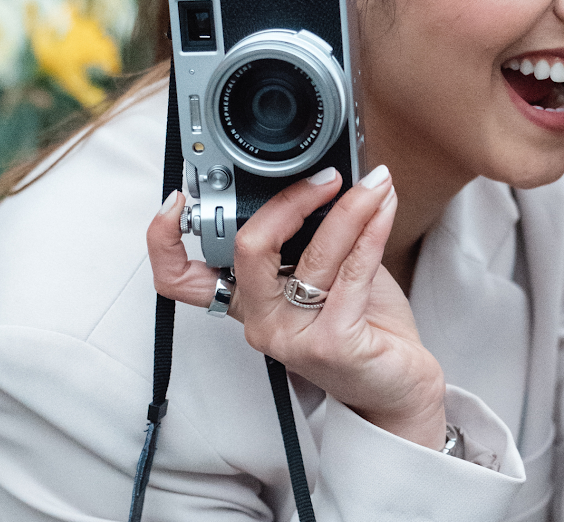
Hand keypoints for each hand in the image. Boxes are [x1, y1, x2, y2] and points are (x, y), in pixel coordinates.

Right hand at [146, 167, 447, 448]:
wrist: (398, 386)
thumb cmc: (363, 325)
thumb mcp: (324, 274)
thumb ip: (311, 235)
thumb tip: (322, 177)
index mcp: (247, 300)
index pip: (181, 277)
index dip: (164, 239)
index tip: (178, 198)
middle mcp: (261, 320)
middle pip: (248, 248)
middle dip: (288, 200)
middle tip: (325, 177)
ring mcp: (293, 335)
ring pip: (314, 253)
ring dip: (350, 208)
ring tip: (374, 184)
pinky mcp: (332, 343)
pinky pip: (352, 272)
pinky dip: (372, 232)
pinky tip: (384, 209)